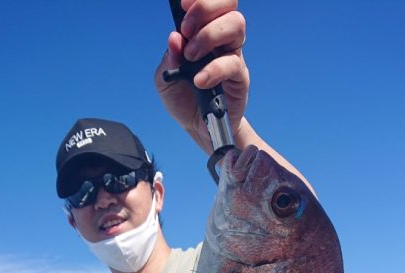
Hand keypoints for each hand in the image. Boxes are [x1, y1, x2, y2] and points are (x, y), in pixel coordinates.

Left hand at [155, 0, 248, 152]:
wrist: (197, 128)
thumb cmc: (183, 100)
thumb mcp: (165, 80)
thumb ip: (169, 59)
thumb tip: (175, 39)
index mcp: (202, 31)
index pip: (212, 2)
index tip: (183, 5)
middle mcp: (221, 39)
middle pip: (228, 5)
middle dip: (205, 9)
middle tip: (187, 31)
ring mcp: (232, 55)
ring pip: (236, 25)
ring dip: (210, 35)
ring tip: (192, 56)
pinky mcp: (240, 76)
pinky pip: (233, 63)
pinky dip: (214, 69)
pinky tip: (200, 80)